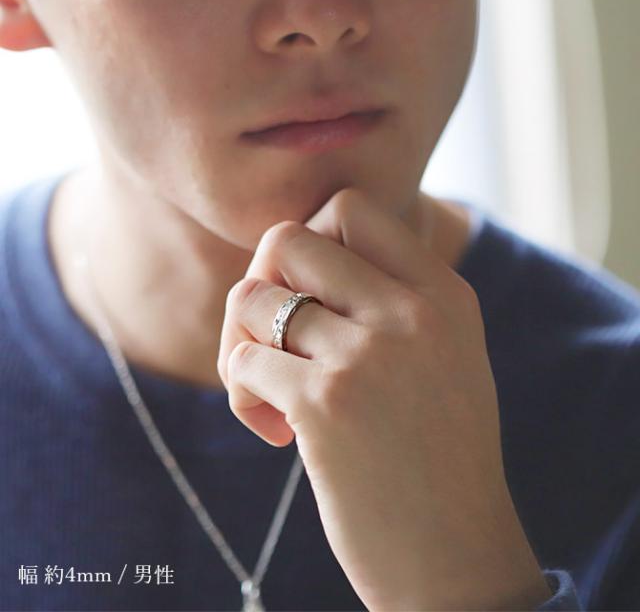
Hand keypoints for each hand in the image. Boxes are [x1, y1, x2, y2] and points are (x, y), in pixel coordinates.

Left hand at [217, 188, 551, 609]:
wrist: (455, 557)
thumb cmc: (437, 454)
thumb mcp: (441, 354)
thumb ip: (388, 297)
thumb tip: (297, 254)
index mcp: (444, 294)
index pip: (350, 208)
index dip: (310, 240)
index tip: (310, 293)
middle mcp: (410, 312)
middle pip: (286, 239)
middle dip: (261, 282)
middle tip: (274, 335)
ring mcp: (368, 356)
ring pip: (250, 298)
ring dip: (241, 343)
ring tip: (270, 391)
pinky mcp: (325, 406)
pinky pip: (241, 360)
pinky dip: (242, 392)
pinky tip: (275, 433)